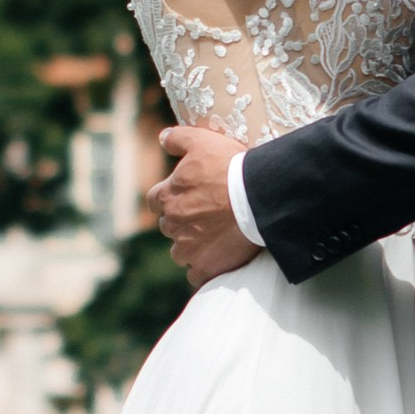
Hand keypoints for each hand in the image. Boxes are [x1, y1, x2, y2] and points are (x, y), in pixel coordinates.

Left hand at [148, 125, 258, 286]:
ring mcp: (188, 249)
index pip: (155, 201)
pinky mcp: (206, 266)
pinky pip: (196, 275)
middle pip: (168, 226)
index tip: (186, 196)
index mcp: (166, 197)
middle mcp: (172, 225)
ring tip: (213, 237)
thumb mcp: (202, 141)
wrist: (258, 197)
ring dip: (191, 246)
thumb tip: (162, 138)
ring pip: (180, 252)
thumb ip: (177, 139)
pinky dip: (203, 269)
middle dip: (182, 221)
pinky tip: (216, 259)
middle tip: (206, 214)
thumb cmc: (230, 166)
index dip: (169, 198)